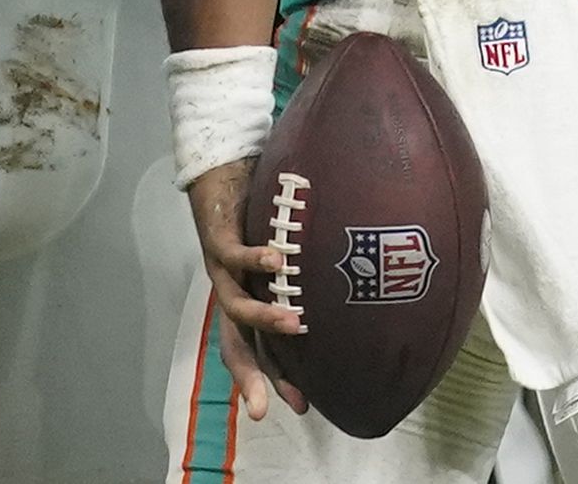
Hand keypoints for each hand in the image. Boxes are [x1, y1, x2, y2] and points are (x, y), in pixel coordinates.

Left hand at [184, 160, 305, 422]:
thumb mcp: (287, 248)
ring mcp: (221, 268)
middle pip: (235, 344)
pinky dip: (255, 259)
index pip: (256, 350)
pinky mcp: (217, 237)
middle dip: (251, 377)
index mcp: (249, 298)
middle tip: (266, 410)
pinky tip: (278, 260)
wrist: (222, 167)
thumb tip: (360, 284)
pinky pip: (233, 254)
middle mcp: (233, 290)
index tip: (302, 406)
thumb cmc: (261, 209)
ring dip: (264, 318)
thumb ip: (311, 271)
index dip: (274, 378)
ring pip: (235, 305)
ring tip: (295, 323)